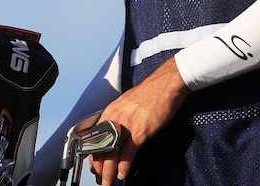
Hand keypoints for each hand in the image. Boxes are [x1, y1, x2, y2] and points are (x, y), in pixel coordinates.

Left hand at [90, 58, 190, 184]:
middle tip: (99, 178)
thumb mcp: (128, 102)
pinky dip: (124, 166)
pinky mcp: (140, 131)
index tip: (94, 164)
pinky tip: (122, 174)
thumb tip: (119, 129)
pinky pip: (128, 152)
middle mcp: (115, 118)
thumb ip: (121, 116)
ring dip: (109, 171)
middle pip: (102, 146)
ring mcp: (127, 125)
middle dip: (99, 166)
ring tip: (107, 182)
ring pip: (112, 152)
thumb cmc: (150, 92)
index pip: (96, 137)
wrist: (165, 84)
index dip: (94, 153)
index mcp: (111, 111)